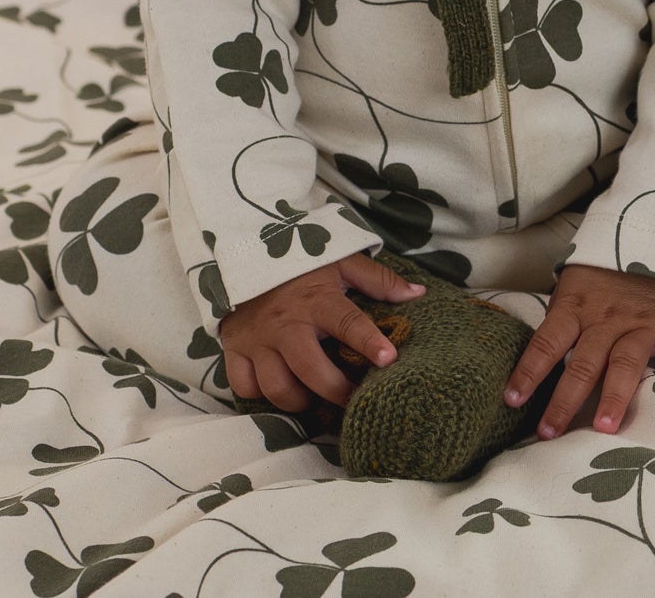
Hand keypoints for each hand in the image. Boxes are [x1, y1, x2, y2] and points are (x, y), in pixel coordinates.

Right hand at [219, 251, 424, 411]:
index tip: (389, 358)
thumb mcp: (341, 261)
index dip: (369, 341)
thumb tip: (418, 293)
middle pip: (310, 369)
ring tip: (314, 398)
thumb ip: (378, 280)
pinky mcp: (236, 349)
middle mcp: (287, 323)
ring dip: (299, 400)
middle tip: (352, 399)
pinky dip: (261, 395)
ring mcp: (259, 339)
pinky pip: (245, 386)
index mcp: (317, 299)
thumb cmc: (303, 264)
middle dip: (335, 391)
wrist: (248, 253)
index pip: (348, 322)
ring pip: (277, 387)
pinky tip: (280, 388)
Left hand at [503, 263, 654, 438]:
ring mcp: (642, 322)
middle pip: (583, 363)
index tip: (512, 401)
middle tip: (550, 433)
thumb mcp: (574, 291)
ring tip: (604, 427)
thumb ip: (562, 324)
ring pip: (626, 363)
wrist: (650, 241)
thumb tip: (536, 370)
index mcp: (576, 307)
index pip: (547, 342)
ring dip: (614, 396)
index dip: (529, 371)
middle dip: (565, 400)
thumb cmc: (602, 278)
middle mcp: (607, 318)